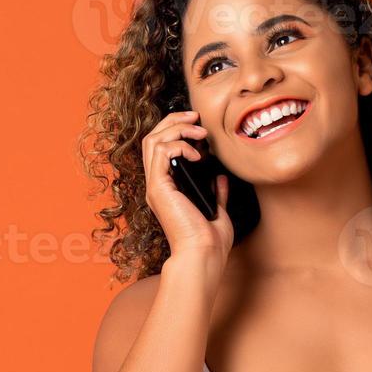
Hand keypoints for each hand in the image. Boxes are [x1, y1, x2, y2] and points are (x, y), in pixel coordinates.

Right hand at [142, 108, 232, 261]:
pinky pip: (162, 152)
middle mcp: (157, 185)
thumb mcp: (217, 211)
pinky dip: (180, 145)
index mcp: (167, 189)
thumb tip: (219, 177)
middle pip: (152, 138)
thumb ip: (215, 194)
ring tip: (199, 131)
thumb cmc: (210, 242)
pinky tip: (198, 154)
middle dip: (173, 120)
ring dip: (176, 128)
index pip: (160, 148)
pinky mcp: (159, 188)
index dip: (175, 129)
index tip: (198, 126)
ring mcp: (155, 186)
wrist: (203, 256)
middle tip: (195, 116)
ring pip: (152, 140)